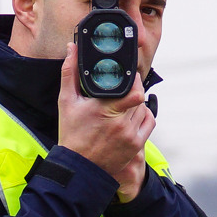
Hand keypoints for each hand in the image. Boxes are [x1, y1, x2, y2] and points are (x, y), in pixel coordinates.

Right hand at [58, 44, 151, 201]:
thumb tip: (72, 48)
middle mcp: (121, 123)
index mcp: (105, 109)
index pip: (134, 90)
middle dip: (133, 89)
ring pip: (144, 108)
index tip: (128, 74)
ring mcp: (131, 135)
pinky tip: (133, 114)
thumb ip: (70, 73)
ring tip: (124, 102)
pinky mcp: (136, 145)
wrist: (78, 167)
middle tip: (123, 88)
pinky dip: (144, 115)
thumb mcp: (66, 102)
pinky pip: (149, 122)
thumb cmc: (71, 134)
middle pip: (140, 96)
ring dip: (138, 102)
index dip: (134, 79)